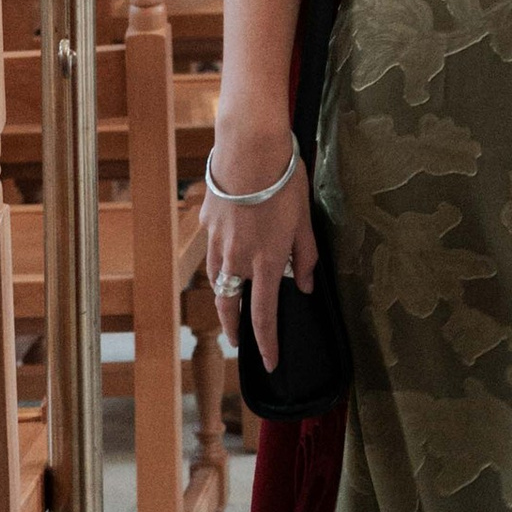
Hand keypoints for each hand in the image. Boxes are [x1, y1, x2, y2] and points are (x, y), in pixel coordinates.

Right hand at [201, 132, 316, 370]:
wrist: (248, 149)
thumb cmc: (283, 181)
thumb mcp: (304, 220)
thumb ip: (304, 257)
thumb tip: (304, 286)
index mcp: (266, 262)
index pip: (264, 316)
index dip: (266, 343)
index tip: (269, 362)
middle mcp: (237, 258)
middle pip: (230, 305)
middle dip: (233, 328)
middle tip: (238, 341)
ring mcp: (217, 242)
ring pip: (216, 280)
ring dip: (223, 296)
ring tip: (230, 303)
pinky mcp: (207, 223)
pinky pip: (211, 251)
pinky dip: (217, 262)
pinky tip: (224, 255)